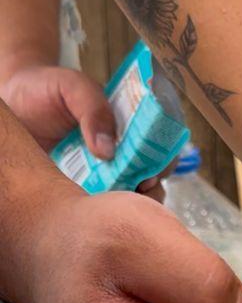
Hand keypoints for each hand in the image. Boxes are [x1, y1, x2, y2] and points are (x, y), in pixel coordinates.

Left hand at [0, 62, 168, 199]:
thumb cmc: (45, 88)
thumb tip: (109, 150)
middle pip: (154, 176)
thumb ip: (93, 107)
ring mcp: (105, 173)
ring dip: (129, 206)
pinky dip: (102, 215)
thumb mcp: (71, 87)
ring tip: (111, 204)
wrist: (13, 103)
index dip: (166, 159)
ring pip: (132, 198)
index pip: (163, 143)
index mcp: (130, 123)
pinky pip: (100, 209)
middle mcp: (124, 151)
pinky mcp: (83, 190)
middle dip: (151, 189)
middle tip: (134, 191)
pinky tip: (91, 212)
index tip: (152, 172)